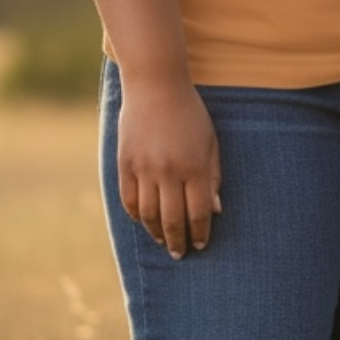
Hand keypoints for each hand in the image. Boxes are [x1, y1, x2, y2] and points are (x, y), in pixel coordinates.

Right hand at [116, 77, 221, 259]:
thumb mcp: (210, 142)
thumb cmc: (190, 113)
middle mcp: (169, 171)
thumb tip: (215, 211)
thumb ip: (213, 177)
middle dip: (177, 241)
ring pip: (148, 214)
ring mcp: (144, 168)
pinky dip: (136, 215)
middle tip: (180, 254)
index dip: (199, 233)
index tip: (200, 245)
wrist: (156, 85)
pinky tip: (144, 221)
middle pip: (172, 219)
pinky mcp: (124, 163)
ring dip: (156, 232)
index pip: (197, 212)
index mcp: (194, 166)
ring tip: (163, 241)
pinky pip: (128, 199)